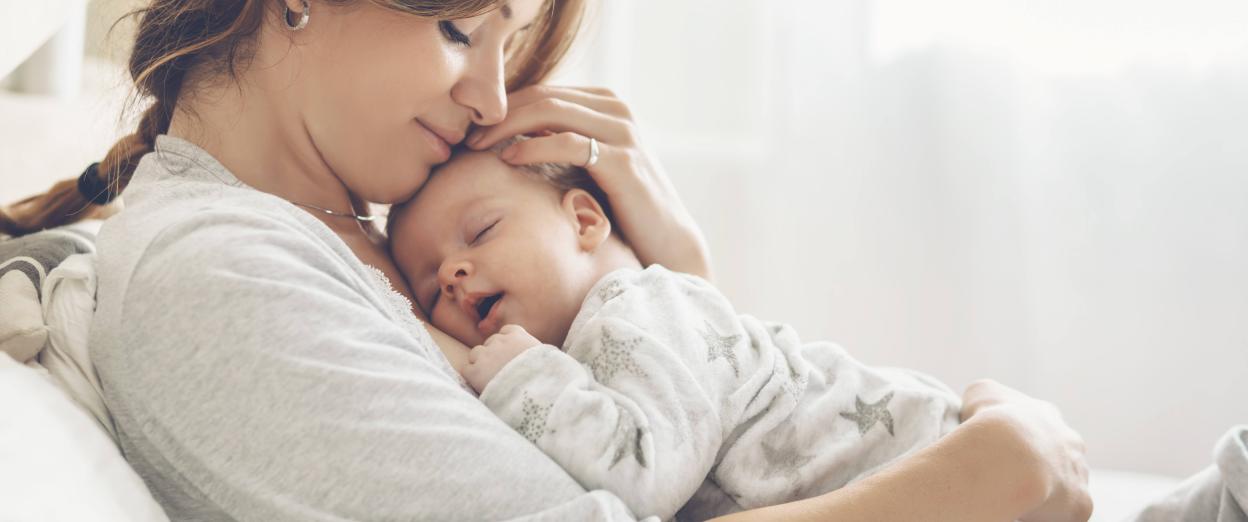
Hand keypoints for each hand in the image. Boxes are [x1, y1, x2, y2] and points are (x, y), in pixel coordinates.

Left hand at [462, 324, 540, 393]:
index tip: (510, 353)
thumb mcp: (548, 357)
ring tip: (490, 379)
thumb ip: (536, 352)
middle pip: (490, 342)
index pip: (507, 331)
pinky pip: (467, 369)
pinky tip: (481, 386)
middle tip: (501, 370)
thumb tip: (538, 357)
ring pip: (476, 354)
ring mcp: (485, 355)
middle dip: (494, 354)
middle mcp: (499, 341)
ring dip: (481, 363)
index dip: (507, 343)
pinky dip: (472, 376)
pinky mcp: (475, 372)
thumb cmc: (547, 378)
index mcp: (518, 336)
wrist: (535, 393)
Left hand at [465, 85, 712, 278]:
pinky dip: (533, 146)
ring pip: (551, 110)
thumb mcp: (589, 167)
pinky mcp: (622, 158)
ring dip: (508, 126)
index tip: (473, 128)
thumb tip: (512, 137)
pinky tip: (509, 158)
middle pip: (543, 96)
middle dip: (500, 113)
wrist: (666, 241)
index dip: (504, 106)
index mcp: (606, 104)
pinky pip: (568, 141)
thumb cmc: (622, 209)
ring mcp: (622, 131)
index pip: (544, 91)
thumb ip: (561, 144)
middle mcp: (616, 109)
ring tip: (479, 145)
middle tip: (467, 135)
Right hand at [960, 379, 1092, 521]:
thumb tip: (983, 406)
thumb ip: (986, 397)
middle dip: (1038, 465)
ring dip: (1045, 491)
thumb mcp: (980, 393)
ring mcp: (1079, 473)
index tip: (999, 449)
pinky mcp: (1081, 504)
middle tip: (1009, 475)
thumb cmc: (990, 420)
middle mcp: (1070, 442)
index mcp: (1046, 415)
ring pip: (1064, 485)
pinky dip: (1046, 515)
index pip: (1036, 425)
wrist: (1009, 452)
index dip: (1017, 438)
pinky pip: (1065, 513)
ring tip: (1015, 497)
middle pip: (1058, 455)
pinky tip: (1023, 512)